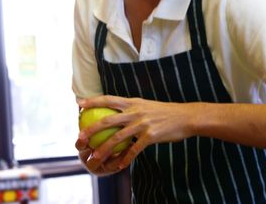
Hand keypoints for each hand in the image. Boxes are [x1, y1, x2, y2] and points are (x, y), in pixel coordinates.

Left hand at [77, 95, 196, 171]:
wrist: (186, 117)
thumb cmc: (165, 113)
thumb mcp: (146, 105)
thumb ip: (132, 108)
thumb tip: (117, 112)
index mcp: (133, 102)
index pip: (108, 99)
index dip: (93, 100)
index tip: (80, 103)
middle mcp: (135, 111)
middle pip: (108, 120)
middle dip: (91, 129)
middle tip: (80, 138)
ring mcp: (142, 123)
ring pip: (117, 138)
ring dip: (104, 149)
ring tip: (95, 157)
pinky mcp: (151, 136)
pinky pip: (134, 149)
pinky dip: (125, 159)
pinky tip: (118, 166)